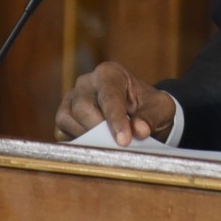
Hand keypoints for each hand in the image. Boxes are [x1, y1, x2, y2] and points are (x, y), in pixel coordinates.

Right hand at [54, 61, 175, 145]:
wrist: (139, 110)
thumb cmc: (149, 106)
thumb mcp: (160, 109)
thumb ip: (151, 118)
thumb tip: (140, 130)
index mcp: (110, 73)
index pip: (109, 96)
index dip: (116, 120)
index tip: (124, 141)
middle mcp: (86, 82)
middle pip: (83, 108)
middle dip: (100, 130)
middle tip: (117, 147)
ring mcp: (71, 98)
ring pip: (67, 119)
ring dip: (87, 137)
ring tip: (108, 146)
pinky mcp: (64, 115)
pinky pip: (61, 131)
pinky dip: (76, 141)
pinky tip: (95, 145)